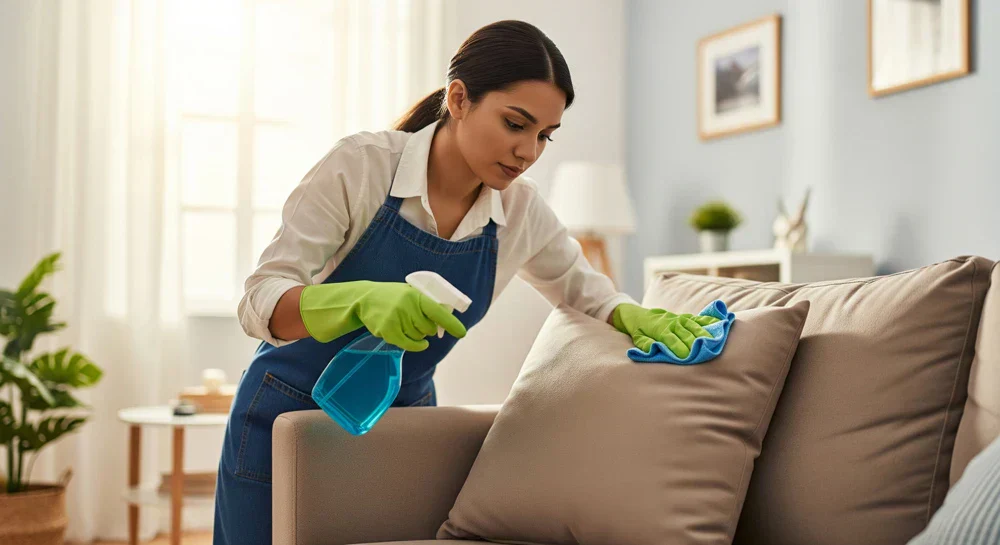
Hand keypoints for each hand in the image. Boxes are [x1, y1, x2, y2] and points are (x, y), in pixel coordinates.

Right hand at [299, 281, 466, 350]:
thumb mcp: (410, 293)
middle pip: (430, 329)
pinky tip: (419, 343)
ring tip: (406, 323)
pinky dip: (417, 345)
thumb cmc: (393, 297)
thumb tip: (446, 322)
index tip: (461, 333)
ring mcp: (397, 320)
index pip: (438, 311)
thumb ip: (427, 304)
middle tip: (419, 320)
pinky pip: (409, 345)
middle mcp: (408, 307)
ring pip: (420, 337)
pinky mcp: (388, 332)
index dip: (451, 324)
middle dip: (430, 328)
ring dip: (419, 335)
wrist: (364, 299)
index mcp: (416, 296)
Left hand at [611, 303, 718, 356]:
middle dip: (695, 344)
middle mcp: (672, 323)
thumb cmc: (639, 331)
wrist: (638, 314)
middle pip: (686, 334)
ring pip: (694, 326)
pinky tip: (719, 324)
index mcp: (660, 330)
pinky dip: (708, 321)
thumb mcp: (638, 339)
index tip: (687, 358)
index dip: (679, 349)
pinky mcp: (684, 317)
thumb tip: (654, 349)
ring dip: (705, 334)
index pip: (672, 340)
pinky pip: (698, 318)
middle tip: (705, 352)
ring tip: (715, 341)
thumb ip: (646, 344)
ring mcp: (679, 318)